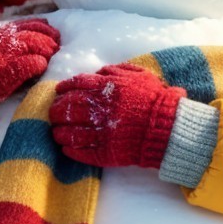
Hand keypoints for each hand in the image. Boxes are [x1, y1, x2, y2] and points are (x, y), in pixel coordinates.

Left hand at [49, 63, 185, 168]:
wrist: (169, 127)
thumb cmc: (155, 98)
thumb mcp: (137, 74)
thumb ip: (114, 71)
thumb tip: (96, 73)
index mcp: (106, 88)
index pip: (74, 85)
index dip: (63, 89)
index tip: (59, 92)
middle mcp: (99, 110)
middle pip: (67, 109)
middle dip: (56, 110)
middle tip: (53, 113)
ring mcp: (101, 133)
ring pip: (69, 132)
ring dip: (59, 132)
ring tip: (56, 132)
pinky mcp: (105, 152)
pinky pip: (81, 152)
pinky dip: (69, 150)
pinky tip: (65, 148)